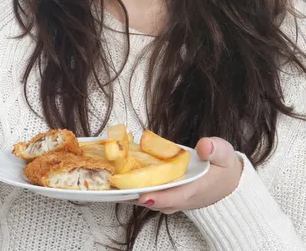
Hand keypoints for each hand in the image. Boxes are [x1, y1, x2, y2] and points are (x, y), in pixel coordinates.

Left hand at [125, 137, 242, 213]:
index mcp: (196, 189)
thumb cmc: (225, 166)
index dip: (159, 196)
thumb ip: (215, 149)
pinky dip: (138, 188)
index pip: (175, 196)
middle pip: (156, 200)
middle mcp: (183, 198)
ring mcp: (175, 199)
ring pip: (151, 199)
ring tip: (114, 182)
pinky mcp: (170, 196)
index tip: (143, 195)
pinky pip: (152, 194)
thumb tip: (205, 146)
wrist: (231, 183)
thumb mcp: (224, 153)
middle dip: (136, 194)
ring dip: (133, 192)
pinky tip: (124, 177)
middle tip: (116, 185)